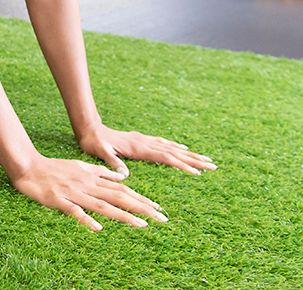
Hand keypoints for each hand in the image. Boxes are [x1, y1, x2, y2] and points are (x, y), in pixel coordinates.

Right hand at [12, 155, 166, 230]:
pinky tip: (98, 229)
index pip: (122, 189)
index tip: (157, 207)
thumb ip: (101, 171)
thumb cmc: (54, 167)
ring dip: (123, 215)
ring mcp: (74, 193)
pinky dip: (87, 220)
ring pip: (102, 205)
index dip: (140, 198)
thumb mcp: (80, 165)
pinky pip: (74, 212)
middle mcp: (87, 185)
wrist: (28, 166)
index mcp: (92, 177)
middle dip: (141, 207)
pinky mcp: (59, 201)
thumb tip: (120, 176)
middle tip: (161, 218)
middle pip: (118, 197)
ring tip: (141, 224)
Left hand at [77, 124, 216, 176]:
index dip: (181, 165)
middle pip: (174, 152)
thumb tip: (124, 174)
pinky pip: (162, 144)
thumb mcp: (99, 152)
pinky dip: (174, 147)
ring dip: (188, 153)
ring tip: (204, 159)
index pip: (165, 157)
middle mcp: (144, 143)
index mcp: (138, 148)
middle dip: (194, 159)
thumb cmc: (93, 142)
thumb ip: (112, 162)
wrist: (89, 128)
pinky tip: (181, 149)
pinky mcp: (140, 140)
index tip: (197, 173)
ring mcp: (143, 140)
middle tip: (213, 166)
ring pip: (170, 147)